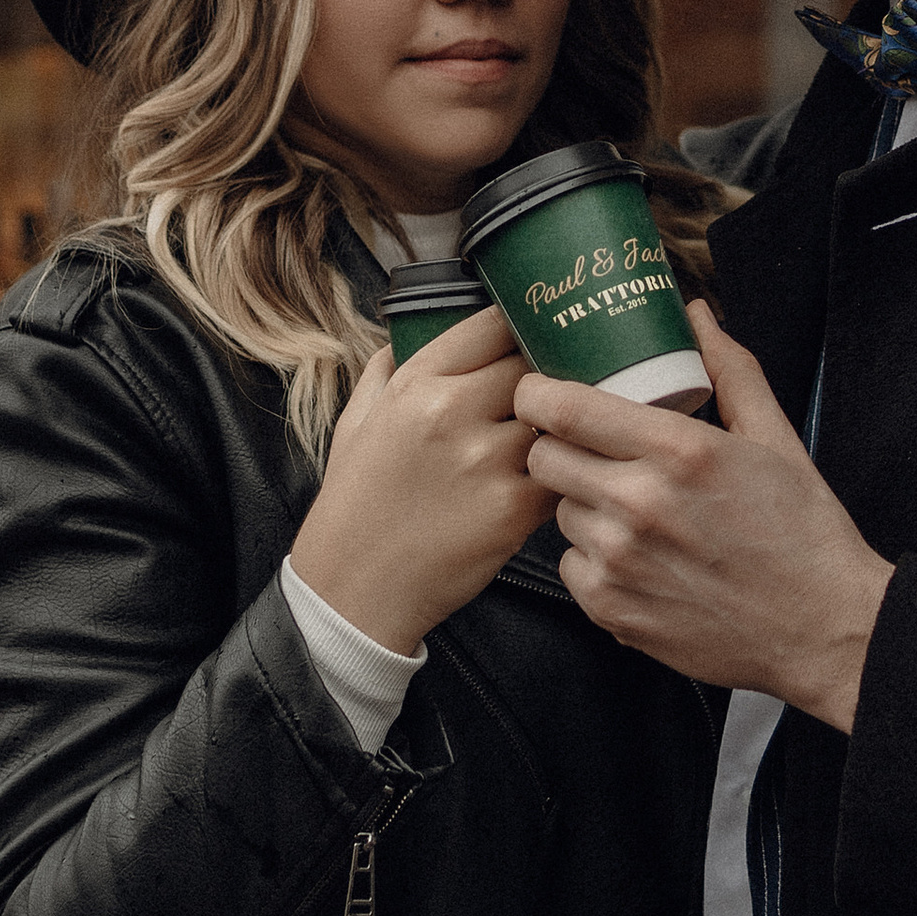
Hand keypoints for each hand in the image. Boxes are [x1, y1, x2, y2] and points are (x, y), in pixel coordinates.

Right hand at [291, 305, 551, 654]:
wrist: (352, 590)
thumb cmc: (355, 505)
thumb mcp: (356, 422)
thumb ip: (386, 369)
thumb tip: (413, 334)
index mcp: (415, 384)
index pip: (493, 325)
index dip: (520, 328)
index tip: (531, 337)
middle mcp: (450, 413)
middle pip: (533, 366)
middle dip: (546, 377)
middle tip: (553, 392)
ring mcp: (484, 461)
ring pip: (555, 419)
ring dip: (560, 428)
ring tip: (559, 438)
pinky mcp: (512, 510)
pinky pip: (563, 473)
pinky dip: (565, 475)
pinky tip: (554, 481)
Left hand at [517, 304, 891, 728]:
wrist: (822, 631)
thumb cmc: (805, 536)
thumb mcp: (776, 439)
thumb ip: (730, 372)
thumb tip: (697, 317)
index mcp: (679, 452)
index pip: (562, 408)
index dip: (536, 393)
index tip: (539, 391)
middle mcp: (639, 504)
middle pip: (543, 457)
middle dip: (559, 446)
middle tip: (592, 451)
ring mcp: (620, 561)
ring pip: (558, 511)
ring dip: (582, 504)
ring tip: (631, 510)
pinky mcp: (612, 609)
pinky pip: (571, 565)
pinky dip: (593, 558)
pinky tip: (638, 558)